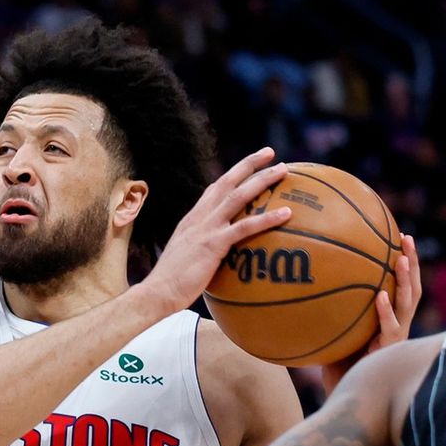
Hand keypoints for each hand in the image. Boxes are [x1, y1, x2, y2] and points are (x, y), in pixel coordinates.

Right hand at [138, 148, 292, 315]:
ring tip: (284, 171)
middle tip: (270, 153)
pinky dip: (267, 218)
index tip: (249, 165)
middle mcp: (200, 218)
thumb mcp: (187, 257)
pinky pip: (245, 228)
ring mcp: (206, 229)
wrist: (157, 292)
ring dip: (262, 181)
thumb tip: (220, 255)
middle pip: (227, 182)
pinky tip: (287, 213)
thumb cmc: (172, 283)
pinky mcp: (213, 244)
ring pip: (238, 196)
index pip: (215, 188)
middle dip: (249, 164)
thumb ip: (203, 248)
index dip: (233, 174)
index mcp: (193, 219)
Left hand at [322, 233, 421, 392]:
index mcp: (389, 319)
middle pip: (411, 288)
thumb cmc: (336, 364)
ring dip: (405, 280)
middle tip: (406, 237)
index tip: (398, 236)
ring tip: (400, 259)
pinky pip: (390, 329)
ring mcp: (395, 339)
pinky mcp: (387, 353)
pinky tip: (380, 296)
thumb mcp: (335, 328)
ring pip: (407, 304)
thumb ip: (330, 307)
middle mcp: (397, 326)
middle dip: (412, 262)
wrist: (342, 397)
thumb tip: (307, 277)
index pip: (401, 285)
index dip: (404, 262)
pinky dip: (386, 312)